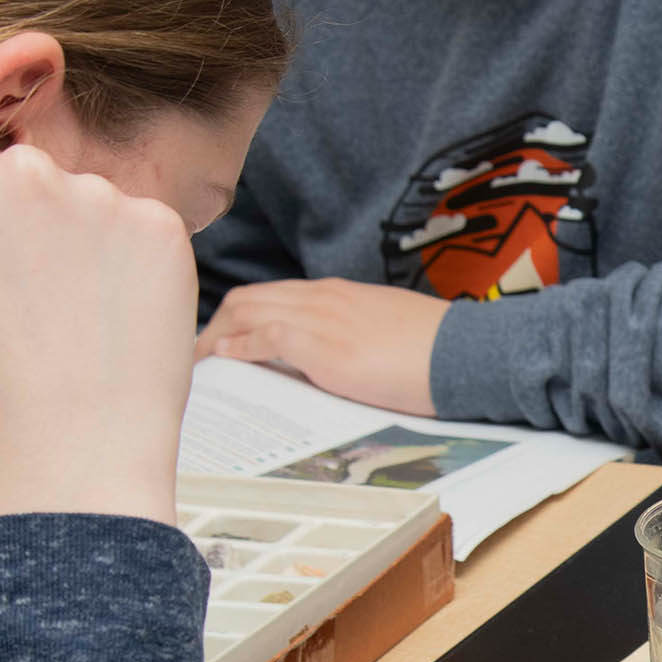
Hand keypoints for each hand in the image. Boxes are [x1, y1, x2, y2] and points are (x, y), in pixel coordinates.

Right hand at [0, 141, 195, 522]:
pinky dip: (123, 270)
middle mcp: (21, 170)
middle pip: (8, 188)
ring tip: (59, 332)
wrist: (66, 466)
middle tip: (8, 323)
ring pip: (74, 209)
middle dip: (6, 238)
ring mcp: (100, 196)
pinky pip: (133, 233)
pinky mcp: (161, 230)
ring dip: (67, 251)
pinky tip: (104, 327)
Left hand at [196, 279, 444, 414]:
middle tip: (196, 359)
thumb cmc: (434, 351)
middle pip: (246, 298)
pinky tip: (223, 363)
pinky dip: (236, 349)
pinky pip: (263, 338)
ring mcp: (321, 318)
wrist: (465, 353)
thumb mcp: (385, 333)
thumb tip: (330, 359)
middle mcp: (322, 297)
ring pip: (245, 312)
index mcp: (337, 293)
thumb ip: (350, 336)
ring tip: (198, 368)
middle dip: (212, 327)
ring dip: (214, 338)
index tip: (220, 343)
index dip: (237, 318)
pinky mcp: (323, 345)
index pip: (270, 295)